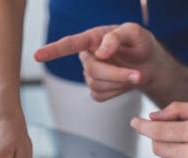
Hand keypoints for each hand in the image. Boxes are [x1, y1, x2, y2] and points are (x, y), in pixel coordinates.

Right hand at [35, 23, 163, 101]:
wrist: (150, 65)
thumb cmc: (140, 44)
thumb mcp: (135, 32)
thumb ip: (116, 37)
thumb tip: (100, 52)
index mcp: (92, 38)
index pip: (69, 44)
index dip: (53, 51)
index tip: (37, 56)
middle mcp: (88, 56)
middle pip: (92, 70)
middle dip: (116, 74)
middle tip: (138, 75)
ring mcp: (90, 75)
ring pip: (96, 85)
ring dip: (119, 82)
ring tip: (135, 75)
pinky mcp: (96, 90)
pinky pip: (100, 96)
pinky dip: (117, 92)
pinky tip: (124, 83)